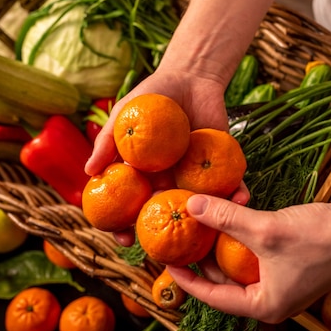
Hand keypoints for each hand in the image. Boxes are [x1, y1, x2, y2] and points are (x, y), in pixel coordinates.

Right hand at [85, 67, 249, 245]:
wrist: (190, 77)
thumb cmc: (153, 96)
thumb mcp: (126, 116)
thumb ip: (108, 142)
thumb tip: (89, 171)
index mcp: (146, 177)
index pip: (131, 209)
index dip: (124, 227)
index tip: (122, 239)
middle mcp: (171, 182)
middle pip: (168, 218)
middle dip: (169, 241)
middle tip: (170, 253)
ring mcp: (198, 177)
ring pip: (202, 209)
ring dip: (209, 224)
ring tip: (213, 233)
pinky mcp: (223, 166)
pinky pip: (231, 185)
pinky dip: (237, 194)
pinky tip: (241, 199)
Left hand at [167, 194, 330, 323]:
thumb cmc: (321, 236)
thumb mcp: (266, 228)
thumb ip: (226, 218)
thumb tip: (191, 205)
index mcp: (266, 305)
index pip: (213, 297)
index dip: (186, 280)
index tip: (167, 262)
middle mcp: (275, 301)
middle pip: (226, 286)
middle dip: (203, 263)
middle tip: (182, 243)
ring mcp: (286, 286)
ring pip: (242, 271)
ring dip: (223, 251)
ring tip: (202, 231)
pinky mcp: (294, 269)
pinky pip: (257, 261)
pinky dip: (242, 246)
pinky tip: (232, 225)